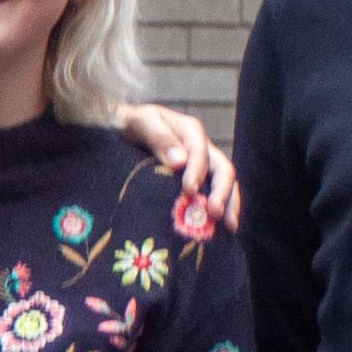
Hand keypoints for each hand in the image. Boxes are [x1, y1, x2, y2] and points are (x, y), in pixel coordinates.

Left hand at [118, 104, 241, 222]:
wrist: (122, 128)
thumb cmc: (131, 123)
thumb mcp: (141, 122)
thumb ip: (159, 137)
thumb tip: (180, 161)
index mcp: (190, 132)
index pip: (200, 153)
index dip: (197, 172)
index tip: (189, 191)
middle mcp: (201, 149)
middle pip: (222, 170)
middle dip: (222, 192)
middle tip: (214, 214)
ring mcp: (200, 166)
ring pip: (223, 184)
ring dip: (228, 204)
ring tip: (229, 226)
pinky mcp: (194, 180)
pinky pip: (212, 194)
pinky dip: (219, 209)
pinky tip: (219, 229)